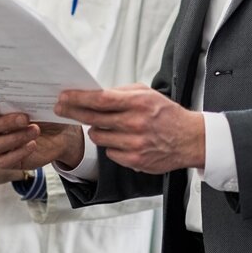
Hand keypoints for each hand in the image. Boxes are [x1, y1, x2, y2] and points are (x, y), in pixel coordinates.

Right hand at [0, 89, 84, 170]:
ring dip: (15, 137)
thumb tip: (24, 75)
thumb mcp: (38, 99)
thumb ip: (25, 91)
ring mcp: (0, 144)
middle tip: (26, 117)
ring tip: (35, 130)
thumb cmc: (45, 111)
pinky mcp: (10, 159)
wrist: (63, 132)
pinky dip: (18, 153)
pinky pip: (4, 161)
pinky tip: (32, 145)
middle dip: (6, 122)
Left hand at [55, 84, 203, 173]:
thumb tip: (93, 93)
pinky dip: (111, 145)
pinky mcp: (135, 160)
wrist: (190, 139)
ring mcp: (135, 144)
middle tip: (61, 108)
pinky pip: (109, 152)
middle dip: (73, 112)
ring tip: (108, 126)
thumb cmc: (166, 114)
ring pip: (97, 137)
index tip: (64, 97)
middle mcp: (135, 124)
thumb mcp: (146, 93)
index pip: (100, 100)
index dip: (78, 98)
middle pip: (93, 118)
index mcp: (138, 103)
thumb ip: (120, 92)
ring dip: (97, 130)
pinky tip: (122, 140)